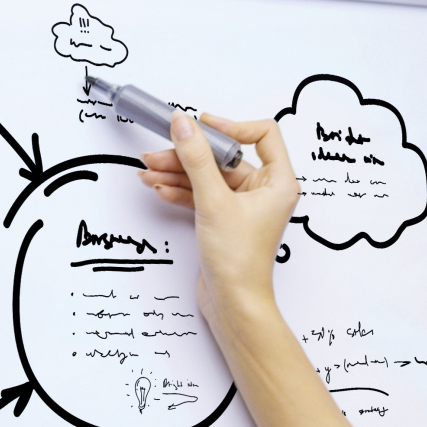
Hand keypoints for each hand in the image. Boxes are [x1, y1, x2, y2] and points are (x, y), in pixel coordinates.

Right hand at [138, 111, 298, 321]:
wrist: (233, 303)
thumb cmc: (239, 261)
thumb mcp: (214, 201)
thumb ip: (196, 159)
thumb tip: (184, 124)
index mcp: (278, 182)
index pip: (263, 134)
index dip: (232, 125)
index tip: (202, 126)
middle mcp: (264, 191)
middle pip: (224, 156)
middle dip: (189, 155)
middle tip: (157, 153)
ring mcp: (244, 205)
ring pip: (208, 176)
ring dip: (178, 172)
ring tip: (148, 171)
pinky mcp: (225, 219)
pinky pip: (202, 194)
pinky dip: (181, 190)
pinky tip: (160, 188)